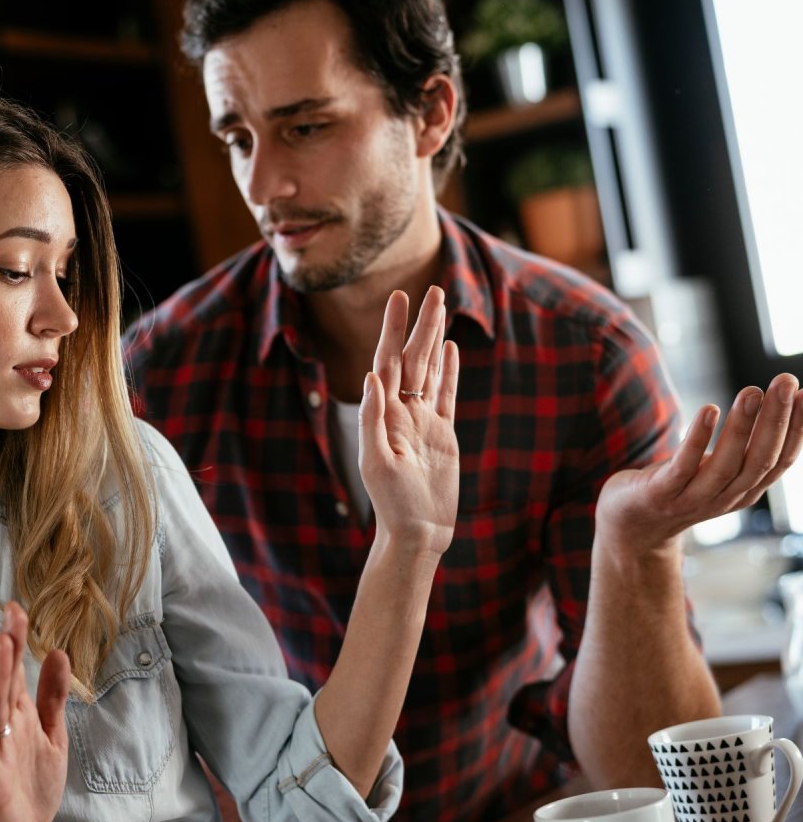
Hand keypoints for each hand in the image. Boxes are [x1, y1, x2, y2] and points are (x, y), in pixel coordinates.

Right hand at [0, 602, 69, 821]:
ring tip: (3, 643)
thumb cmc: (29, 787)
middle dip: (11, 647)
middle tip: (12, 611)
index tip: (18, 607)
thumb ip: (52, 697)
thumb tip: (57, 652)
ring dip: (1, 674)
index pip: (20, 671)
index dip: (19, 640)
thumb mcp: (52, 737)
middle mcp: (7, 726)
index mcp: (22, 717)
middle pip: (8, 680)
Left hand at [360, 286, 459, 554]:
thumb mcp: (378, 462)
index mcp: (383, 415)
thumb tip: (372, 376)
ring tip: (441, 308)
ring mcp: (423, 422)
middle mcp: (402, 413)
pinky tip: (450, 348)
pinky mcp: (442, 434)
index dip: (392, 330)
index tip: (398, 298)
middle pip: (413, 359)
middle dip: (420, 324)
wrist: (417, 531)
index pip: (387, 362)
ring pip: (430, 371)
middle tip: (431, 290)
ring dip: (434, 338)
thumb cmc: (392, 503)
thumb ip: (373, 419)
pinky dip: (448, 371)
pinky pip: (445, 395)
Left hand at [596, 374, 802, 552]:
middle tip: (785, 382)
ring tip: (752, 392)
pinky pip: (683, 466)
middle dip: (776, 419)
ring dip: (741, 426)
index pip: (780, 460)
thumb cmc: (677, 485)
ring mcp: (693, 498)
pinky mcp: (661, 494)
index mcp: (745, 489)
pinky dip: (698, 439)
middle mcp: (725, 497)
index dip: (797, 428)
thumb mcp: (718, 468)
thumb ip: (744, 446)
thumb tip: (773, 402)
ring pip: (726, 464)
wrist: (631, 525)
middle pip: (759, 459)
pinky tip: (709, 410)